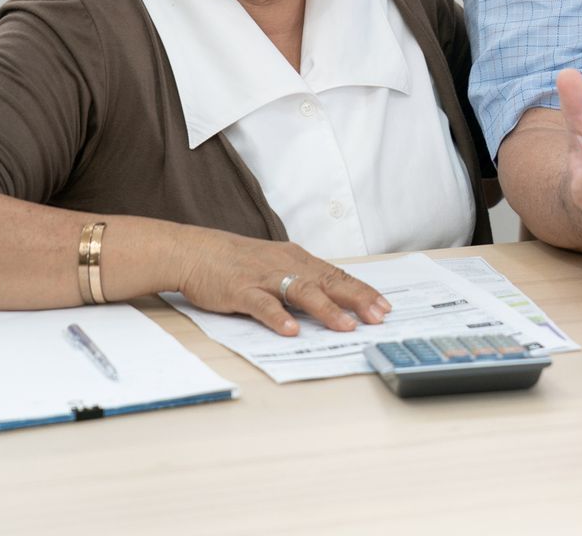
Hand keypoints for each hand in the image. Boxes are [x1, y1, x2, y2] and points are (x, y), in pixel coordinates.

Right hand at [175, 226, 389, 336]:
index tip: (384, 306)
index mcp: (299, 260)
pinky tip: (291, 330)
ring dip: (326, 310)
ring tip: (346, 326)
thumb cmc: (239, 262)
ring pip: (302, 292)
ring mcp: (265, 278)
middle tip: (378, 317)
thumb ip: (301, 280)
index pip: (338, 276)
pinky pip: (262, 305)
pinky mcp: (241, 290)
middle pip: (328, 282)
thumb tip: (330, 300)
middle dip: (357, 299)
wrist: (197, 251)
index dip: (363, 291)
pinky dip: (278, 317)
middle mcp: (287, 266)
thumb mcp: (277, 265)